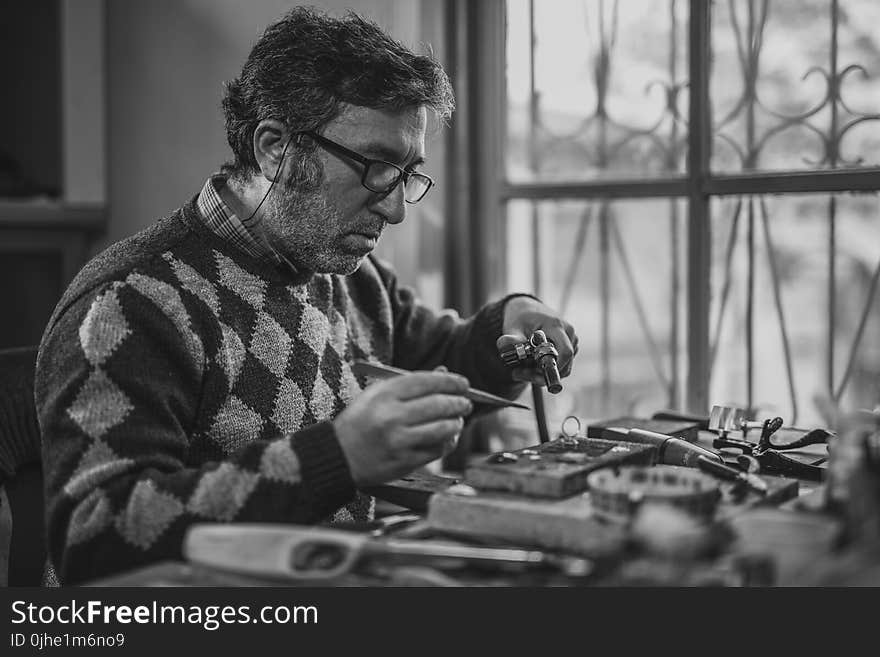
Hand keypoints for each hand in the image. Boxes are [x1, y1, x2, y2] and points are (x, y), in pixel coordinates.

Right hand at [334, 370, 472, 486]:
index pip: (427, 382)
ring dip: (456, 423)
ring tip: (458, 420)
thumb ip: (410, 384)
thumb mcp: (376, 395)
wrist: (338, 456)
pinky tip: (448, 438)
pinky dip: (447, 443)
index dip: (450, 381)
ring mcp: (398, 440)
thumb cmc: (360, 422)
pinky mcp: (404, 462)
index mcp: (384, 394)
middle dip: (459, 402)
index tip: (463, 383)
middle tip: (466, 403)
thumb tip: (443, 373)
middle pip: (439, 404)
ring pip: (442, 428)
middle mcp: (391, 416)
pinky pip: (436, 450)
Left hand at [497, 296, 578, 385]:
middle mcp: (569, 333)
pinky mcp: (570, 347)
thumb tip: (505, 344)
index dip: (554, 369)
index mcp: (556, 326)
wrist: (527, 310)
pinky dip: (545, 370)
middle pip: (564, 364)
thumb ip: (511, 338)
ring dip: (541, 374)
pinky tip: (530, 365)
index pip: (565, 352)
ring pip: (562, 368)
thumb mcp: (513, 327)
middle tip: (518, 373)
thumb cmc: (520, 318)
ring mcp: (572, 340)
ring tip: (521, 369)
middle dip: (542, 375)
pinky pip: (561, 366)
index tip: (532, 375)